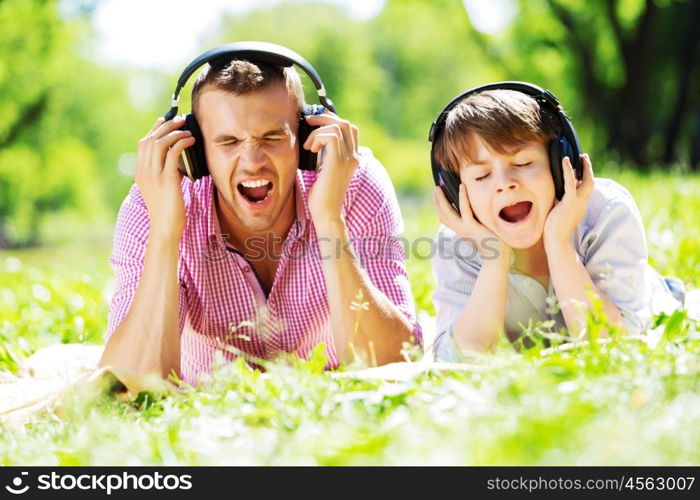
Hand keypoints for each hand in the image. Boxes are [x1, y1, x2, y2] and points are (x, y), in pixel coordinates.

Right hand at [135, 116, 194, 242]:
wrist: (165, 229)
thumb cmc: (167, 211)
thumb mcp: (162, 189)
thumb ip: (165, 173)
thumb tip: (177, 159)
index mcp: (141, 173)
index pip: (144, 144)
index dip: (154, 129)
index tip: (165, 121)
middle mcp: (144, 172)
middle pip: (151, 139)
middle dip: (165, 126)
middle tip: (180, 119)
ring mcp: (154, 175)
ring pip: (160, 143)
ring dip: (174, 132)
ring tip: (187, 129)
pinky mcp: (167, 179)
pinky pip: (173, 153)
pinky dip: (182, 143)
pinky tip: (191, 141)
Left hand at [302, 110, 359, 225]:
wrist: (327, 213)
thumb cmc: (322, 195)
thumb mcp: (326, 170)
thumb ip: (326, 155)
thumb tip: (315, 139)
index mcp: (352, 157)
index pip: (349, 129)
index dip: (333, 120)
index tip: (316, 122)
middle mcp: (353, 156)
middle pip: (344, 123)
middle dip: (324, 118)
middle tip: (308, 122)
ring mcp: (348, 158)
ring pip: (337, 127)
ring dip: (318, 131)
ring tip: (309, 145)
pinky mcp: (338, 162)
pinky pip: (330, 136)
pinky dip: (317, 138)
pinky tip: (311, 149)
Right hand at [434, 182, 509, 259]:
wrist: (498, 257)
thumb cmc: (493, 244)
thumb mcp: (480, 233)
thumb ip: (475, 225)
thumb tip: (475, 213)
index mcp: (461, 232)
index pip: (445, 219)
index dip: (439, 208)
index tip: (437, 197)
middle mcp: (460, 230)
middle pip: (443, 215)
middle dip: (437, 201)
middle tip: (435, 188)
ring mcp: (465, 229)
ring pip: (448, 212)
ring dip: (442, 199)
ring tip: (440, 187)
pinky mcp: (473, 227)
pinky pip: (465, 210)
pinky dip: (462, 197)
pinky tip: (461, 186)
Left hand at [543, 154, 593, 250]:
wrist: (557, 240)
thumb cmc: (555, 229)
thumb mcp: (559, 212)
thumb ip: (560, 202)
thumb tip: (555, 194)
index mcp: (580, 206)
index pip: (586, 189)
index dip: (585, 178)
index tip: (582, 169)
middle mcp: (583, 203)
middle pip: (591, 183)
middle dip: (589, 170)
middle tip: (584, 158)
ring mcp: (578, 202)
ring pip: (587, 181)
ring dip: (585, 168)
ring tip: (581, 156)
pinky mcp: (570, 202)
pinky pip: (571, 183)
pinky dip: (568, 170)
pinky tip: (565, 160)